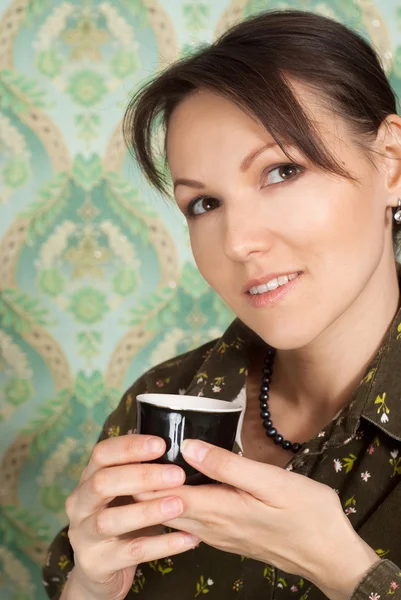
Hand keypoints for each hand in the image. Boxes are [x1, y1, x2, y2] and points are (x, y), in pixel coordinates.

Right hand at [65, 435, 198, 599]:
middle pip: (102, 483)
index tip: (161, 444)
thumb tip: (183, 449)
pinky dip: (161, 545)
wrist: (98, 574)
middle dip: (141, 476)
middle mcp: (80, 504)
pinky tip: (187, 538)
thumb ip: (143, 474)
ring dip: (148, 510)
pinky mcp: (95, 564)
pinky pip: (131, 553)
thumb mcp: (127, 495)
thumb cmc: (122, 523)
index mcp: (88, 480)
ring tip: (180, 504)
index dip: (130, 447)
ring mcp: (83, 536)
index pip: (102, 454)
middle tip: (177, 475)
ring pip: (110, 520)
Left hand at [134, 439, 378, 596]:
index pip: (166, 493)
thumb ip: (227, 465)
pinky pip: (192, 522)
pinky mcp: (229, 538)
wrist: (329, 555)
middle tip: (131, 456)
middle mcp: (212, 527)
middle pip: (165, 507)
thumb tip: (188, 447)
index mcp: (218, 509)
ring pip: (176, 516)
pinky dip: (177, 506)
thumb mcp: (270, 482)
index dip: (146, 474)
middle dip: (145, 485)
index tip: (130, 452)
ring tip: (146, 471)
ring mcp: (220, 536)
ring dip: (158, 497)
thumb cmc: (306, 512)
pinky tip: (179, 491)